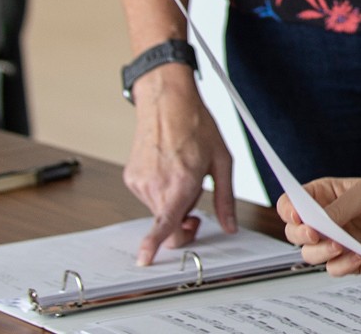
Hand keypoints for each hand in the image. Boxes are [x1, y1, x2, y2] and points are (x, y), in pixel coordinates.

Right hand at [123, 75, 236, 265]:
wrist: (167, 100)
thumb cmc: (195, 124)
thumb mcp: (221, 160)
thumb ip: (225, 198)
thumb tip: (229, 225)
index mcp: (180, 182)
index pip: (164, 224)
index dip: (153, 246)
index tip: (144, 260)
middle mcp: (156, 184)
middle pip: (167, 223)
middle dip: (182, 221)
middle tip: (196, 206)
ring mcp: (139, 181)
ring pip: (158, 209)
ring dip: (172, 201)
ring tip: (182, 172)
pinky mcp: (130, 177)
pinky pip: (148, 195)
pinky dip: (160, 189)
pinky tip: (168, 167)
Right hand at [277, 177, 360, 274]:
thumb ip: (339, 208)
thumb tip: (315, 223)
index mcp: (327, 194)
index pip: (293, 201)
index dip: (289, 210)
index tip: (299, 217)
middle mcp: (327, 218)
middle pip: (295, 231)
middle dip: (302, 235)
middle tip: (317, 235)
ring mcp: (337, 240)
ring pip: (310, 253)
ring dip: (321, 252)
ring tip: (342, 247)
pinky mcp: (349, 260)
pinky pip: (332, 269)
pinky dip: (340, 266)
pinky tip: (357, 257)